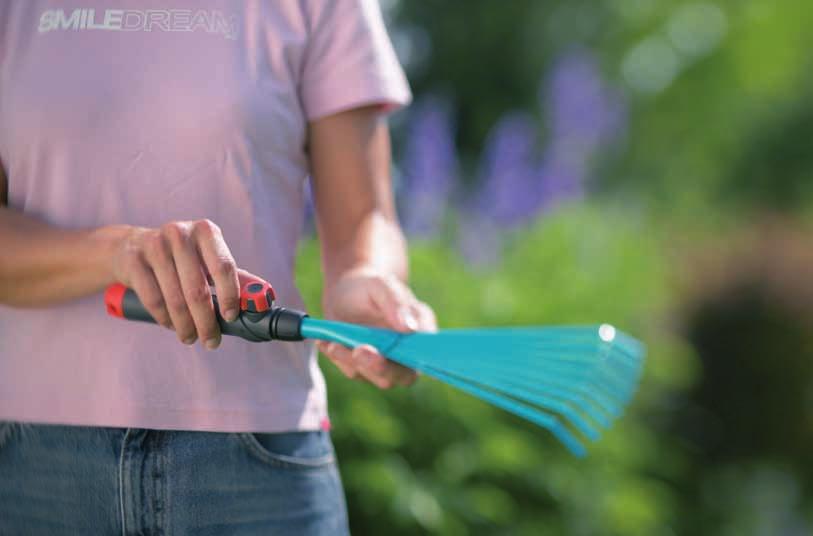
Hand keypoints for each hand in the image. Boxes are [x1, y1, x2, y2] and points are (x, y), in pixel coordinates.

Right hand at [111, 218, 259, 349]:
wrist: (130, 247)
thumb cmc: (181, 258)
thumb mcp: (207, 258)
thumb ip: (235, 277)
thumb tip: (263, 297)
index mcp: (206, 232)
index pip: (224, 267)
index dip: (230, 296)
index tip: (231, 318)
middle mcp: (181, 234)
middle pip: (198, 289)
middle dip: (206, 322)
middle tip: (211, 341)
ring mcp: (154, 245)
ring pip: (175, 298)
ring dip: (185, 325)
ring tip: (191, 338)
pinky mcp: (133, 260)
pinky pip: (153, 299)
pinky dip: (164, 319)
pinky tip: (172, 326)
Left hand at [317, 268, 436, 388]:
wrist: (346, 292)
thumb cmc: (370, 286)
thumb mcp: (382, 285)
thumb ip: (396, 303)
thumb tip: (409, 328)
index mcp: (421, 331)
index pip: (424, 354)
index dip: (410, 359)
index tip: (389, 350)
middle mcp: (407, 352)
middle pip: (402, 375)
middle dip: (379, 367)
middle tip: (359, 351)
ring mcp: (385, 363)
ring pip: (375, 377)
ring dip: (354, 363)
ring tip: (334, 344)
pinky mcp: (363, 368)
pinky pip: (352, 370)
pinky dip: (339, 358)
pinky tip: (326, 343)